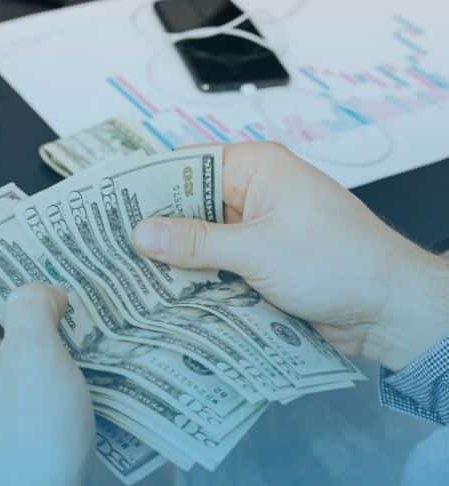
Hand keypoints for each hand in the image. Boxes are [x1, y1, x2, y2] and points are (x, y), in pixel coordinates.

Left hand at [0, 285, 93, 485]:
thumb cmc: (27, 440)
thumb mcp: (34, 355)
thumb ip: (32, 305)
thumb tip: (39, 291)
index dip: (16, 265)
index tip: (57, 253)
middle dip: (40, 306)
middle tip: (87, 292)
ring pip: (12, 356)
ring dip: (50, 344)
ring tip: (95, 331)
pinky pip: (20, 390)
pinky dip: (48, 379)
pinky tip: (83, 377)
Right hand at [132, 142, 448, 371]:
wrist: (389, 310)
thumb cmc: (336, 263)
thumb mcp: (257, 250)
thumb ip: (195, 242)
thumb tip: (140, 232)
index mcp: (257, 168)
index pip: (187, 166)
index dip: (146, 185)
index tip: (105, 208)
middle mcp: (254, 193)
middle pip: (189, 205)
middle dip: (155, 228)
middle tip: (106, 249)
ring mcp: (257, 230)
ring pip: (200, 239)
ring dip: (174, 259)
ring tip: (124, 276)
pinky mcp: (261, 263)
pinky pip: (216, 265)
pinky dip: (195, 279)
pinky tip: (162, 295)